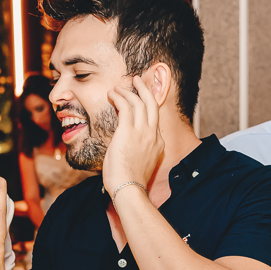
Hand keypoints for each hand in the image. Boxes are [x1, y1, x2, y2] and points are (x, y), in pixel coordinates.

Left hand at [102, 75, 163, 195]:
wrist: (129, 189)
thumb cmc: (130, 183)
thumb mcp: (140, 165)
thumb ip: (137, 152)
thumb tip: (125, 148)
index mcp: (159, 144)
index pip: (154, 120)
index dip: (144, 109)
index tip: (135, 103)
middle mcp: (154, 135)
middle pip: (153, 104)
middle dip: (145, 89)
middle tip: (137, 80)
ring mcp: (143, 131)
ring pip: (139, 102)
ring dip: (128, 91)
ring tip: (118, 87)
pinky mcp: (129, 130)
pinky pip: (126, 106)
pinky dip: (118, 97)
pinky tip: (112, 94)